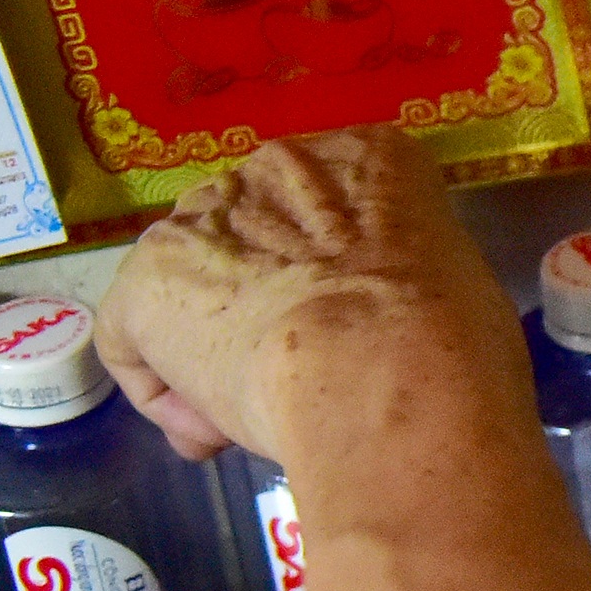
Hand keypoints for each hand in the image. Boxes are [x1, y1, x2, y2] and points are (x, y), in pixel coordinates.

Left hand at [92, 127, 517, 465]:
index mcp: (366, 159)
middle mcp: (272, 168)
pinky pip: (136, 342)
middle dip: (260, 307)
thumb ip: (403, 284)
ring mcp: (199, 221)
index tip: (347, 335)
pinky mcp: (145, 283)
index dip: (332, 281)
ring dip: (212, 352)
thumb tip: (386, 329)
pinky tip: (211, 432)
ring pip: (192, 291)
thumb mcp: (454, 287)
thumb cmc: (451, 342)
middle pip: (249, 241)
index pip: (333, 209)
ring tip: (251, 416)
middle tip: (293, 375)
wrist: (385, 372)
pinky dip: (164, 395)